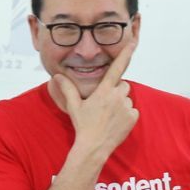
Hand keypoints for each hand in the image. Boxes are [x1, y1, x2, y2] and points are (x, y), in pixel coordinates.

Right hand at [56, 40, 138, 158]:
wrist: (93, 147)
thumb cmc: (83, 126)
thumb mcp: (74, 106)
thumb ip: (67, 89)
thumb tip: (57, 77)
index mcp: (104, 90)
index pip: (117, 67)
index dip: (125, 54)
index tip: (133, 42)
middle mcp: (117, 96)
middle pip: (122, 85)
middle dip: (116, 91)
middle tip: (104, 104)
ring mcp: (126, 107)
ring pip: (127, 98)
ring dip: (121, 103)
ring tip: (108, 115)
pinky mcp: (133, 117)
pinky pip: (133, 110)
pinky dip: (127, 115)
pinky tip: (116, 122)